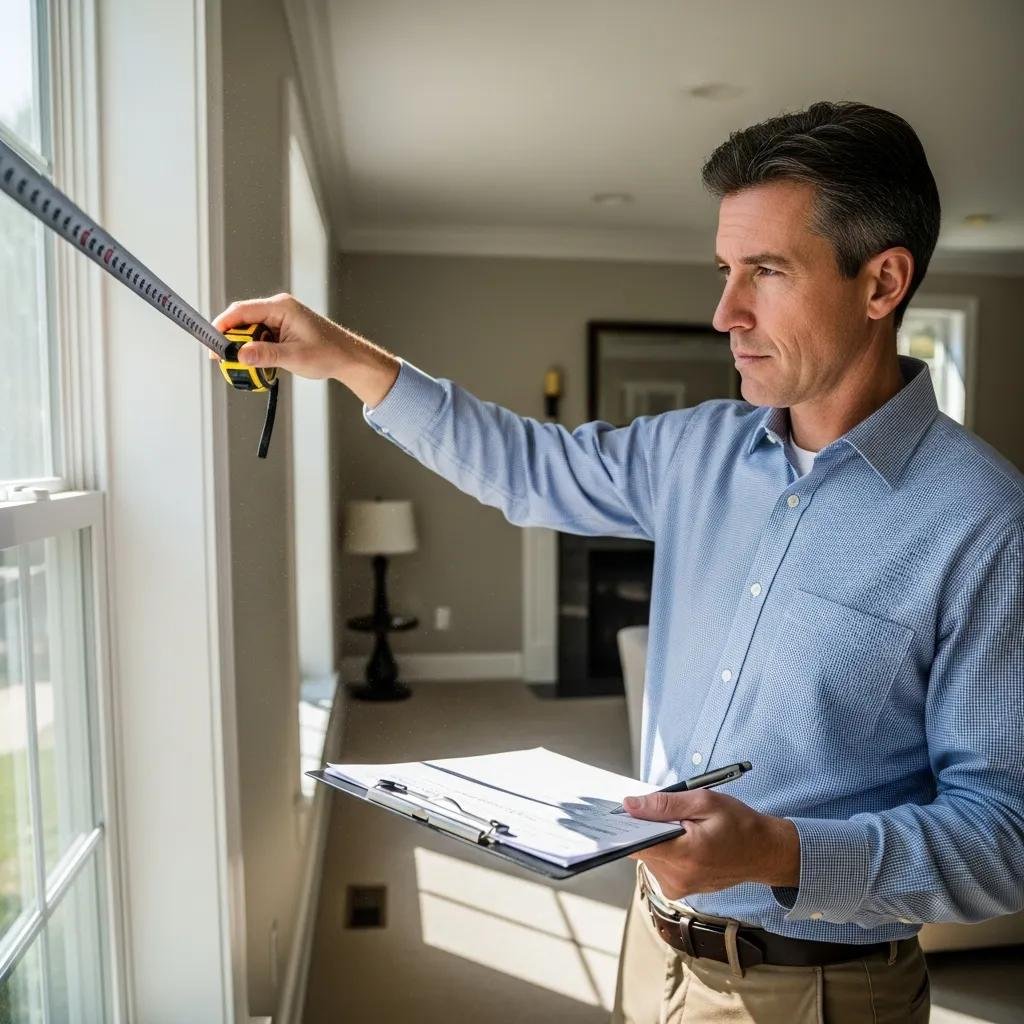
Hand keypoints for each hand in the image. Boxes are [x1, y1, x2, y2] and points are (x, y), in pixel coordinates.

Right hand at [211, 293, 399, 405]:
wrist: (348, 358)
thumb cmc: (328, 354)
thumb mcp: (295, 357)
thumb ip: (266, 355)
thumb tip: (239, 355)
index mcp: (281, 307)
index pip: (242, 311)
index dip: (222, 325)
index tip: (212, 343)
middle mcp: (279, 308)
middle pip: (243, 319)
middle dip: (231, 339)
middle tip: (223, 360)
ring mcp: (280, 317)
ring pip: (250, 329)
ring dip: (243, 346)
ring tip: (242, 365)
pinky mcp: (282, 328)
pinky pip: (260, 335)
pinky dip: (255, 348)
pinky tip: (257, 363)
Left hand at [624, 789, 799, 899]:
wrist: (764, 852)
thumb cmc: (739, 825)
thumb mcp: (704, 802)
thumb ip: (664, 804)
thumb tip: (630, 805)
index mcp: (684, 855)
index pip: (636, 844)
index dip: (624, 827)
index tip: (617, 813)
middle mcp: (677, 878)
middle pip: (640, 848)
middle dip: (646, 827)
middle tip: (665, 812)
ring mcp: (677, 888)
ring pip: (648, 855)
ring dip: (657, 838)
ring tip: (682, 827)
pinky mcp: (678, 890)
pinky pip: (658, 864)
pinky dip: (664, 849)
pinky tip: (683, 840)